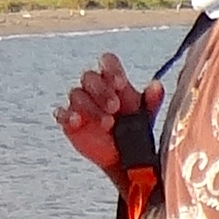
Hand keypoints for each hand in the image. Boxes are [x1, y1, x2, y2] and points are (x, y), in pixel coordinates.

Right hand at [54, 52, 149, 178]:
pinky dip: (66, 115)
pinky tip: (77, 122)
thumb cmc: (133, 128)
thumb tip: (157, 86)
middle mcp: (94, 88)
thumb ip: (152, 100)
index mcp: (112, 80)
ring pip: (77, 95)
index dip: (111, 69)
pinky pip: (61, 113)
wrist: (123, 156)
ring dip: (91, 108)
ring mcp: (80, 104)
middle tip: (115, 107)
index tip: (120, 83)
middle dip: (101, 91)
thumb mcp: (145, 114)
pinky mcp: (69, 120)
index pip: (107, 62)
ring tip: (107, 123)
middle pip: (89, 77)